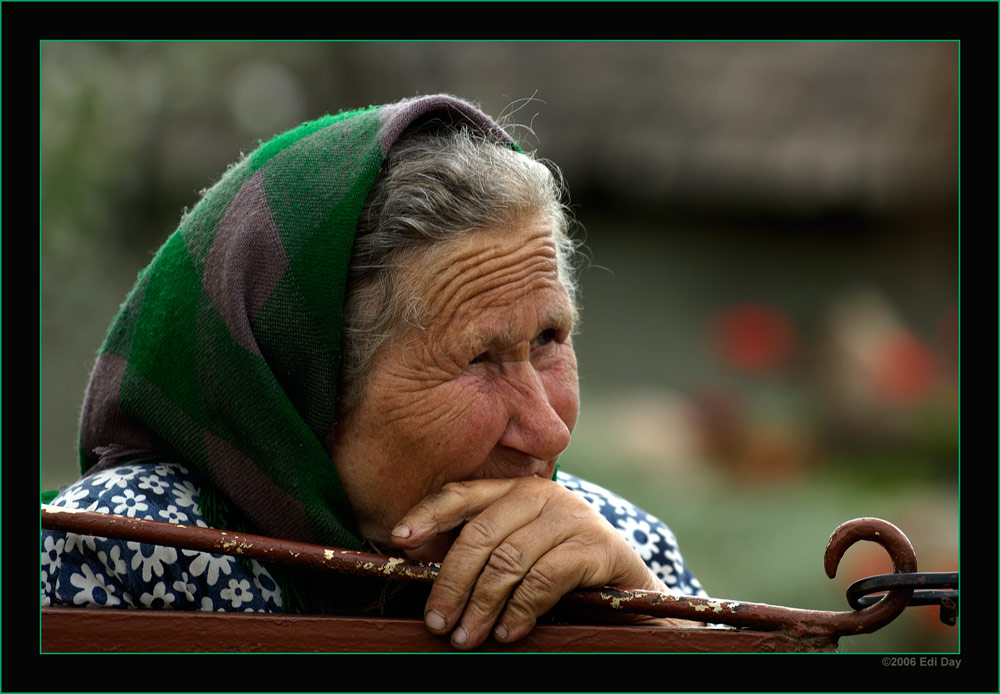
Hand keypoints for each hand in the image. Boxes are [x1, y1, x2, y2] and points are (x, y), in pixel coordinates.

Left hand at [389, 476, 671, 649]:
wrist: (629, 590)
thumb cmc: (560, 572)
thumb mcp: (515, 555)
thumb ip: (475, 551)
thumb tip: (413, 553)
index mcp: (515, 490)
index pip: (462, 494)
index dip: (428, 514)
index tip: (399, 539)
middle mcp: (543, 495)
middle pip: (480, 533)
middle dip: (452, 583)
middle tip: (437, 622)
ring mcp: (573, 517)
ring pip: (509, 559)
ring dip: (482, 605)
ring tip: (468, 637)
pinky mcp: (598, 547)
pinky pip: (544, 578)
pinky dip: (520, 610)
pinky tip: (508, 632)